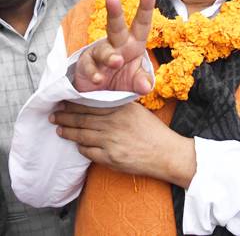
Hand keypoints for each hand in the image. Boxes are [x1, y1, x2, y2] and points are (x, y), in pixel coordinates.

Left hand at [50, 101, 195, 187]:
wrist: (165, 153)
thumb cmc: (154, 132)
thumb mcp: (138, 111)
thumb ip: (119, 106)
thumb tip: (100, 103)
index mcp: (121, 109)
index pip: (91, 104)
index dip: (75, 104)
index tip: (65, 101)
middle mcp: (114, 123)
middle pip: (82, 119)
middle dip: (65, 117)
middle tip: (55, 115)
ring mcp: (111, 141)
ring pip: (82, 135)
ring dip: (68, 132)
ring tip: (60, 129)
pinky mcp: (110, 158)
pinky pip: (89, 152)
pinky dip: (81, 147)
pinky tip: (77, 144)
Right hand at [74, 0, 154, 94]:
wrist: (100, 91)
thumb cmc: (122, 77)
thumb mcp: (135, 80)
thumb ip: (142, 81)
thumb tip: (145, 86)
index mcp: (134, 43)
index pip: (142, 23)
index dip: (145, 7)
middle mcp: (117, 44)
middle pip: (116, 26)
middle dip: (114, 11)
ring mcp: (100, 53)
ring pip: (104, 50)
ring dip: (110, 56)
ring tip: (116, 61)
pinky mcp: (86, 64)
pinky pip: (90, 67)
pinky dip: (95, 74)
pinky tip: (99, 80)